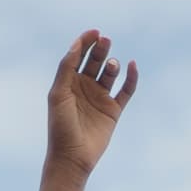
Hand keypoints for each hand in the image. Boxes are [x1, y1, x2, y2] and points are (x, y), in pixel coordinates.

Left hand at [46, 29, 137, 174]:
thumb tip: (76, 45)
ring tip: (112, 65)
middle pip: (96, 61)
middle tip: (105, 41)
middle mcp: (85, 87)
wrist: (72, 157)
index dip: (86, 41)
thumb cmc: (60, 127)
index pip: (78, 55)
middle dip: (100, 49)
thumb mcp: (58, 94)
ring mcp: (100, 98)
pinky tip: (132, 66)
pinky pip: (126, 90)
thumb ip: (66, 69)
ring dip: (112, 64)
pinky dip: (131, 77)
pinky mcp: (113, 110)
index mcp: (69, 82)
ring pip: (111, 73)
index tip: (95, 32)